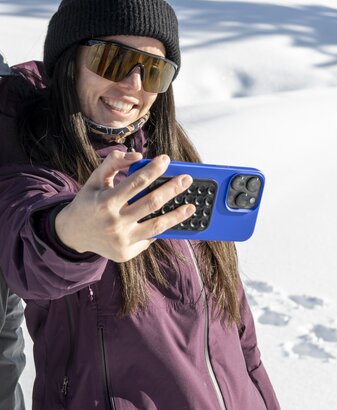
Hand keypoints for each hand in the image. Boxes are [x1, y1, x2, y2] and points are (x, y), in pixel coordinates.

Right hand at [54, 151, 194, 261]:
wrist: (72, 233)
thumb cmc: (88, 201)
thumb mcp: (95, 179)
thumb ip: (114, 162)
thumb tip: (138, 156)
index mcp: (105, 202)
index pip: (136, 182)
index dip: (153, 170)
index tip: (166, 160)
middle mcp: (114, 223)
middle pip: (151, 203)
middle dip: (172, 189)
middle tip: (187, 179)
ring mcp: (121, 241)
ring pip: (156, 226)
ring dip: (176, 216)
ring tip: (191, 207)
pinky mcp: (125, 254)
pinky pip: (148, 239)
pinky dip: (160, 229)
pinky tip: (170, 220)